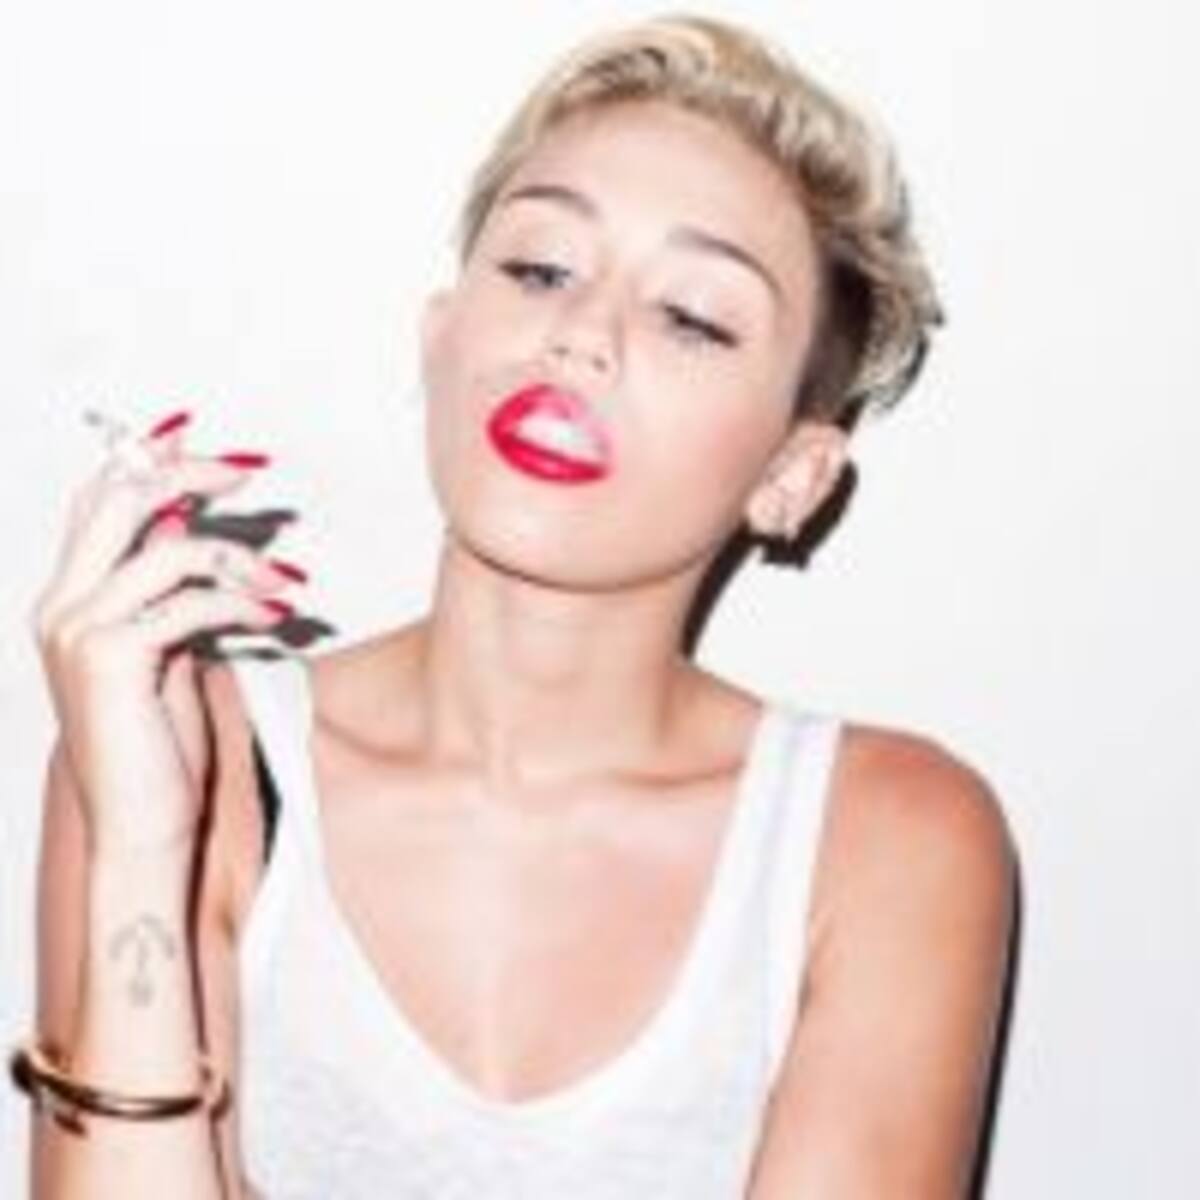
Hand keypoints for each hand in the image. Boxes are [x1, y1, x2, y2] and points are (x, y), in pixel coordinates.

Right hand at [32, 411, 303, 855]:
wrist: (143, 827)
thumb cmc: (158, 747)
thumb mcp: (165, 652)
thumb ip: (165, 591)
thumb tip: (185, 530)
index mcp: (69, 600)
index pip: (98, 500)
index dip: (149, 458)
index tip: (204, 438)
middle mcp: (61, 606)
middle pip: (118, 497)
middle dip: (190, 470)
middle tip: (251, 470)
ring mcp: (78, 629)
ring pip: (168, 547)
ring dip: (242, 557)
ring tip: (286, 583)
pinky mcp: (111, 657)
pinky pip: (192, 602)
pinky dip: (243, 601)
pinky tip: (277, 616)